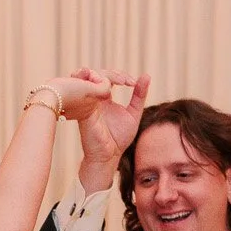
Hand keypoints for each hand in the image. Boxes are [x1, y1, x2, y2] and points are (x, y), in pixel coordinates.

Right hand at [69, 68, 149, 188]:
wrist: (108, 157)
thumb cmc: (118, 139)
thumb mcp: (133, 113)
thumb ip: (139, 95)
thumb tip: (146, 75)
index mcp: (103, 98)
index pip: (107, 77)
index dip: (120, 75)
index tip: (132, 82)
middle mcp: (93, 98)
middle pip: (97, 74)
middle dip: (113, 74)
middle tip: (126, 81)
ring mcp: (86, 103)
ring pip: (87, 79)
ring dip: (101, 75)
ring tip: (119, 81)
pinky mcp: (83, 109)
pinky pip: (84, 92)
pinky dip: (93, 85)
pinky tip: (107, 88)